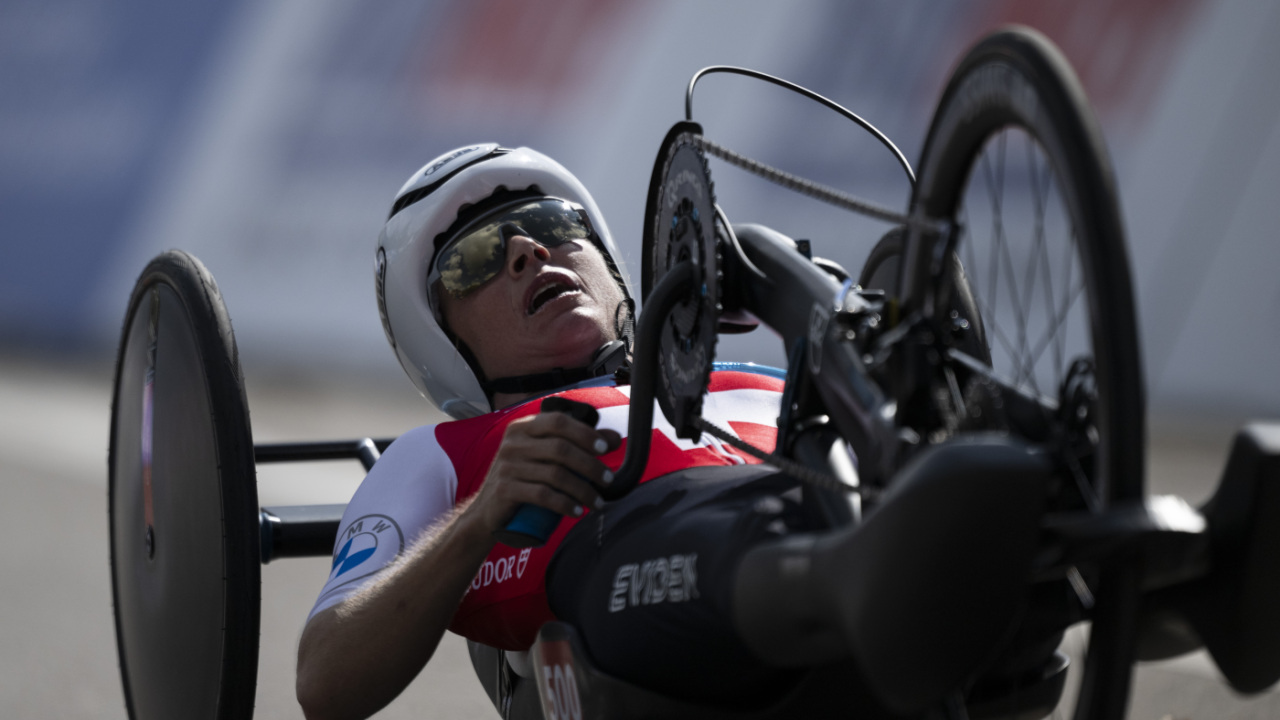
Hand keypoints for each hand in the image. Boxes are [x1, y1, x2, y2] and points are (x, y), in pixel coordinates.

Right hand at [467, 411, 620, 532]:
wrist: (486, 510)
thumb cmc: (522, 479)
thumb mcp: (545, 458)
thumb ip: (576, 445)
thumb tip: (614, 439)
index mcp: (523, 428)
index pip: (558, 421)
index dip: (585, 433)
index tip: (605, 449)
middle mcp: (513, 443)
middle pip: (560, 449)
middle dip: (590, 465)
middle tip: (607, 480)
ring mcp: (507, 466)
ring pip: (555, 474)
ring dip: (583, 489)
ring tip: (597, 502)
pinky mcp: (505, 490)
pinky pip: (542, 495)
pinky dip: (564, 503)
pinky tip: (577, 511)